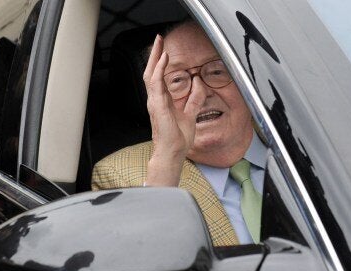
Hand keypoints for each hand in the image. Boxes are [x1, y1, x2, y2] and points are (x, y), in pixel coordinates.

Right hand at [143, 35, 206, 185]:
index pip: (158, 76)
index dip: (160, 62)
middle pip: (151, 71)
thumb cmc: (178, 138)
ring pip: (150, 74)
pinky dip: (159, 69)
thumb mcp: (191, 113)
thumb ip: (195, 98)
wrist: (173, 152)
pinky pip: (155, 83)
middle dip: (155, 54)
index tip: (164, 49)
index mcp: (162, 101)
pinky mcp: (157, 105)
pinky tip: (163, 59)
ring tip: (159, 44)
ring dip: (155, 57)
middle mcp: (156, 99)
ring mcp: (154, 102)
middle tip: (158, 39)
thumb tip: (199, 83)